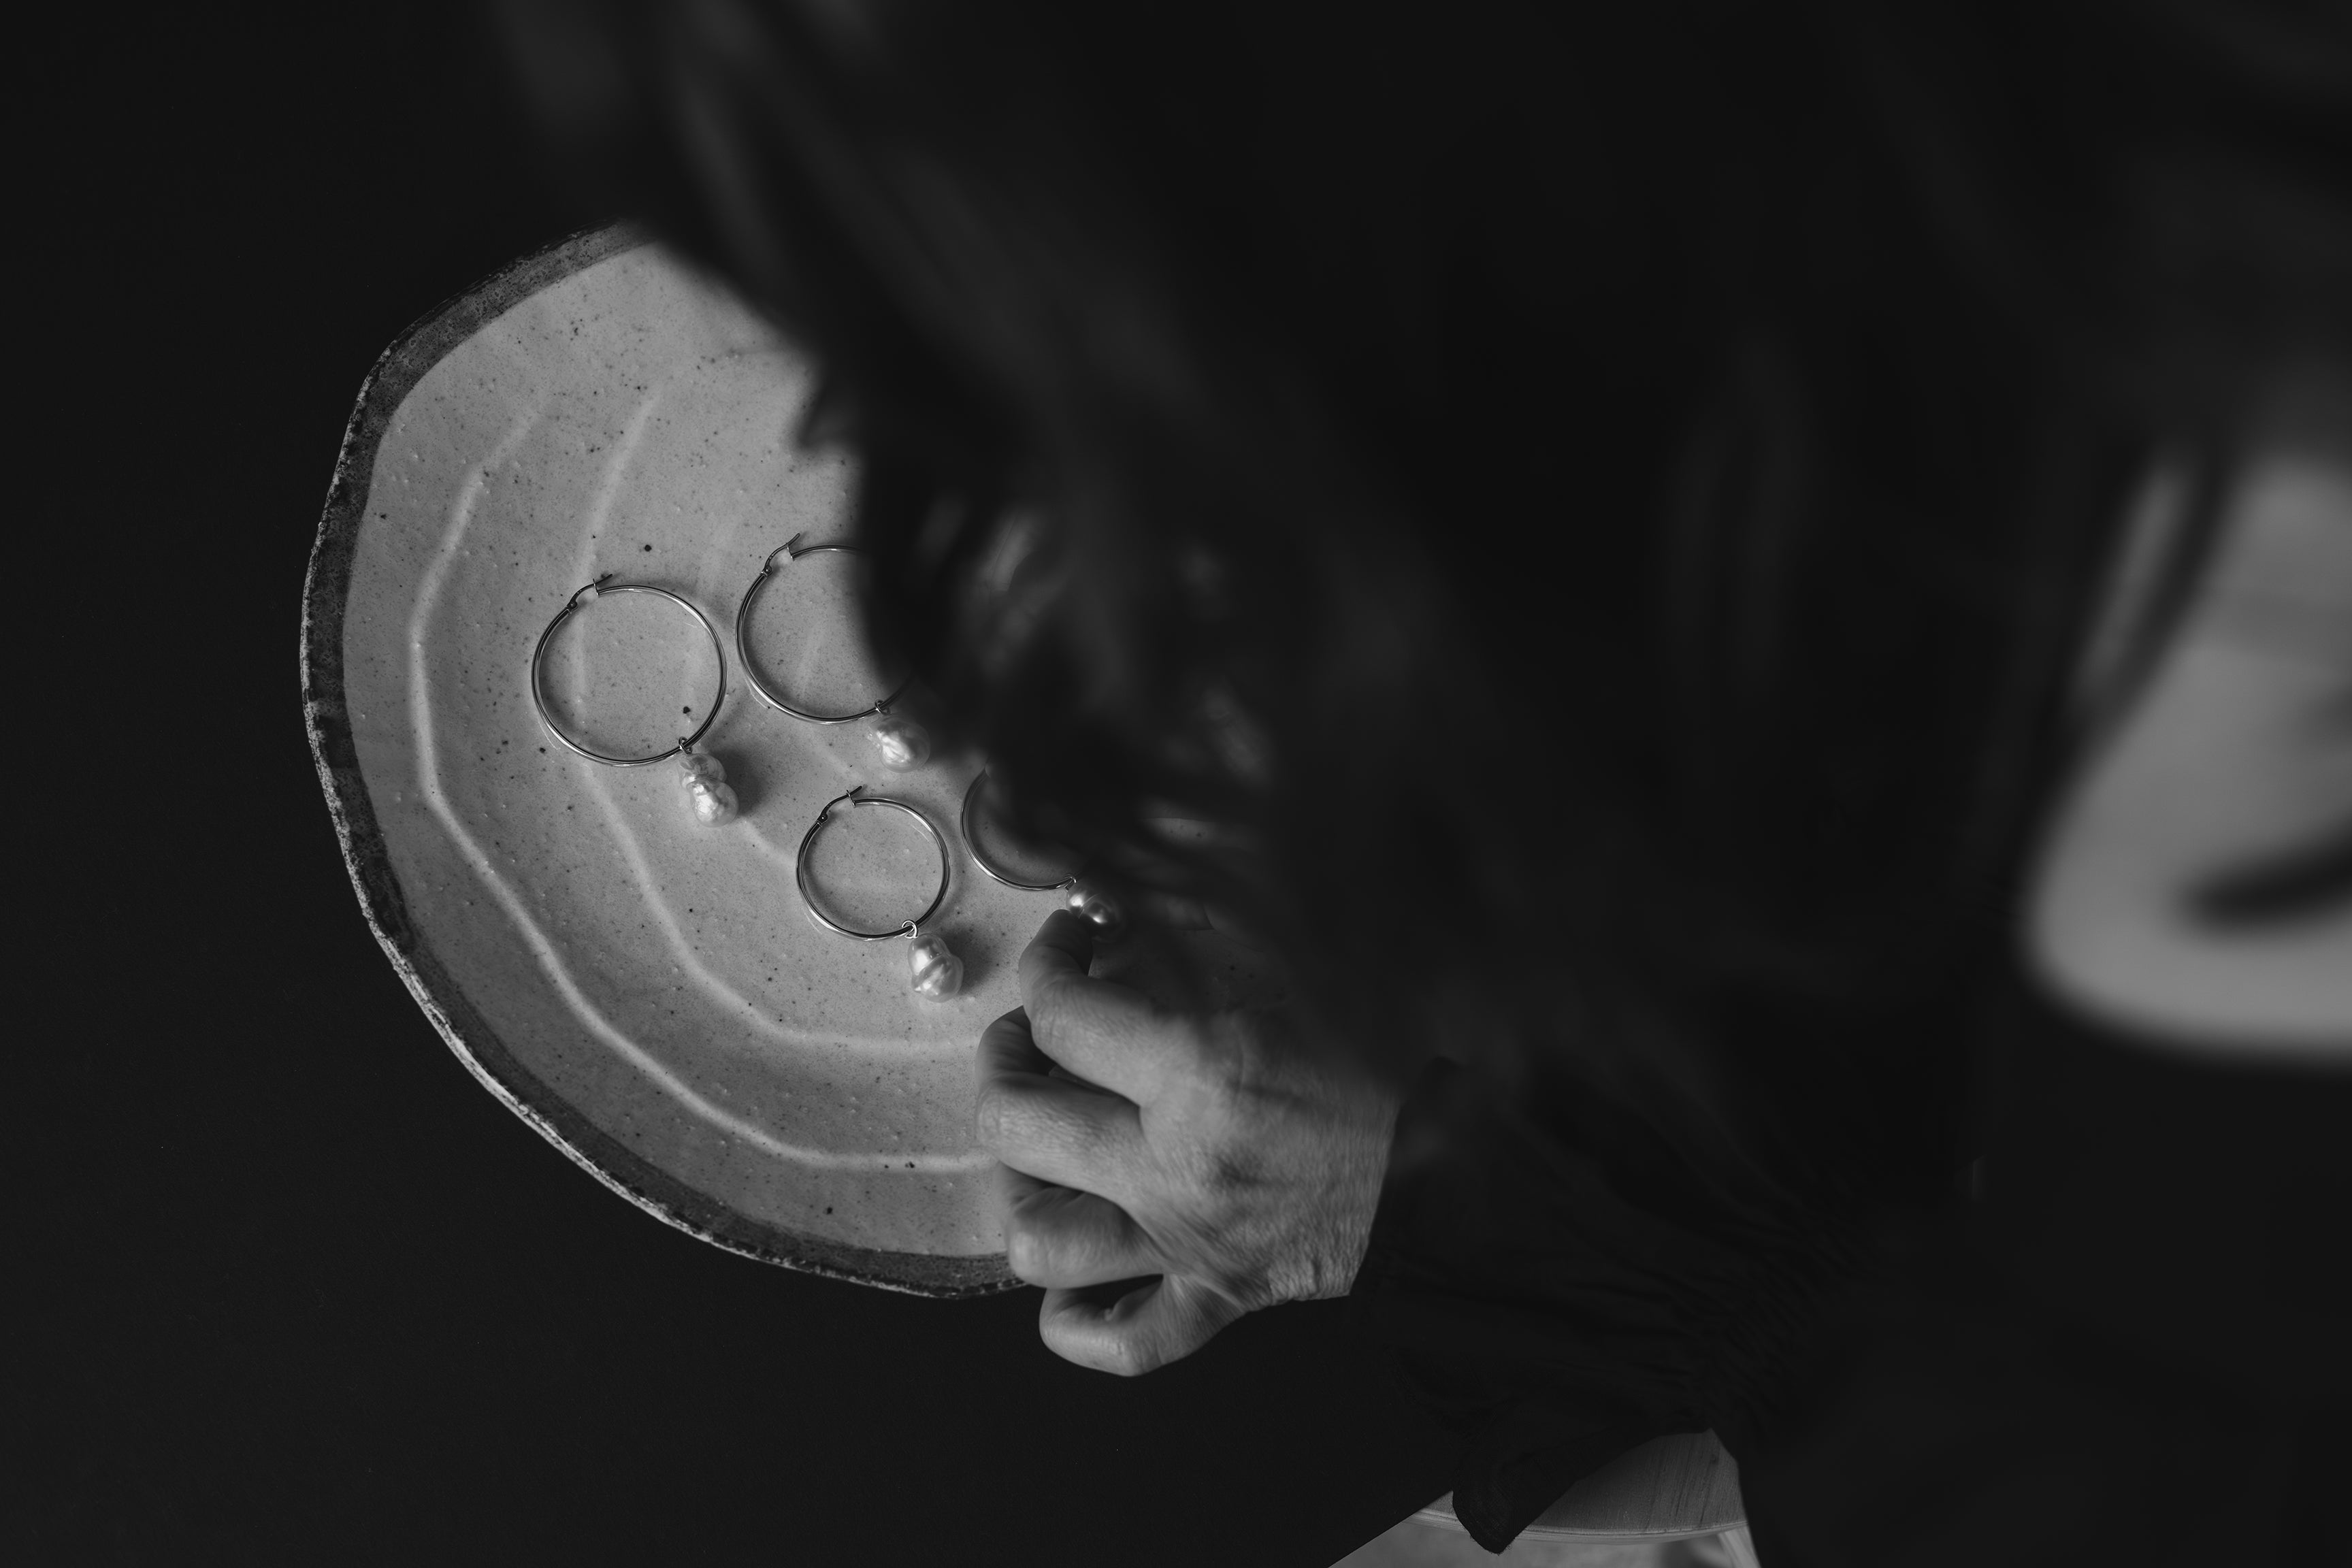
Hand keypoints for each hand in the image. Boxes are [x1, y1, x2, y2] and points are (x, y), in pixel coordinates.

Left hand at [974, 911, 1399, 1373]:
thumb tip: (1136, 901)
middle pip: (1014, 1122)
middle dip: (1004, 1062)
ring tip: (1040, 1148)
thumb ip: (1215, 927)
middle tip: (1033, 1036)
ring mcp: (1191, 1242)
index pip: (1063, 1012)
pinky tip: (1078, 1283)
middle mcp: (1179, 1164)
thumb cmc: (1402, 1063)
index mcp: (1205, 1072)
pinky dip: (1079, 1322)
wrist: (1478, 1168)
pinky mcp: (1222, 1296)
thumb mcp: (1310, 966)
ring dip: (1019, 1189)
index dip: (1050, 961)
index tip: (1074, 943)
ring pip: (1039, 1242)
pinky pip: (1122, 1341)